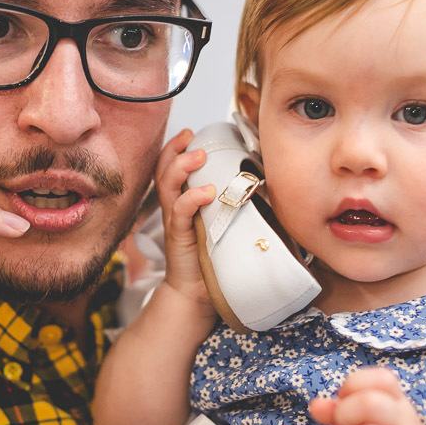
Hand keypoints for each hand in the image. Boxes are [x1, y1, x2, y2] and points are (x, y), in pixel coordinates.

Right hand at [152, 129, 216, 314]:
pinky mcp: (179, 237)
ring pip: (167, 186)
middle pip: (163, 170)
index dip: (175, 147)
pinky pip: (179, 212)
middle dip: (175, 150)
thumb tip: (262, 182)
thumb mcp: (222, 222)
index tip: (188, 132)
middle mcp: (174, 206)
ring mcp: (174, 220)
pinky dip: (191, 199)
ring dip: (181, 167)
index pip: (169, 166)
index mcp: (182, 199)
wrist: (197, 292)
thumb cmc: (212, 257)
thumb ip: (231, 203)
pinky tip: (205, 192)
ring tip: (199, 156)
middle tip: (191, 138)